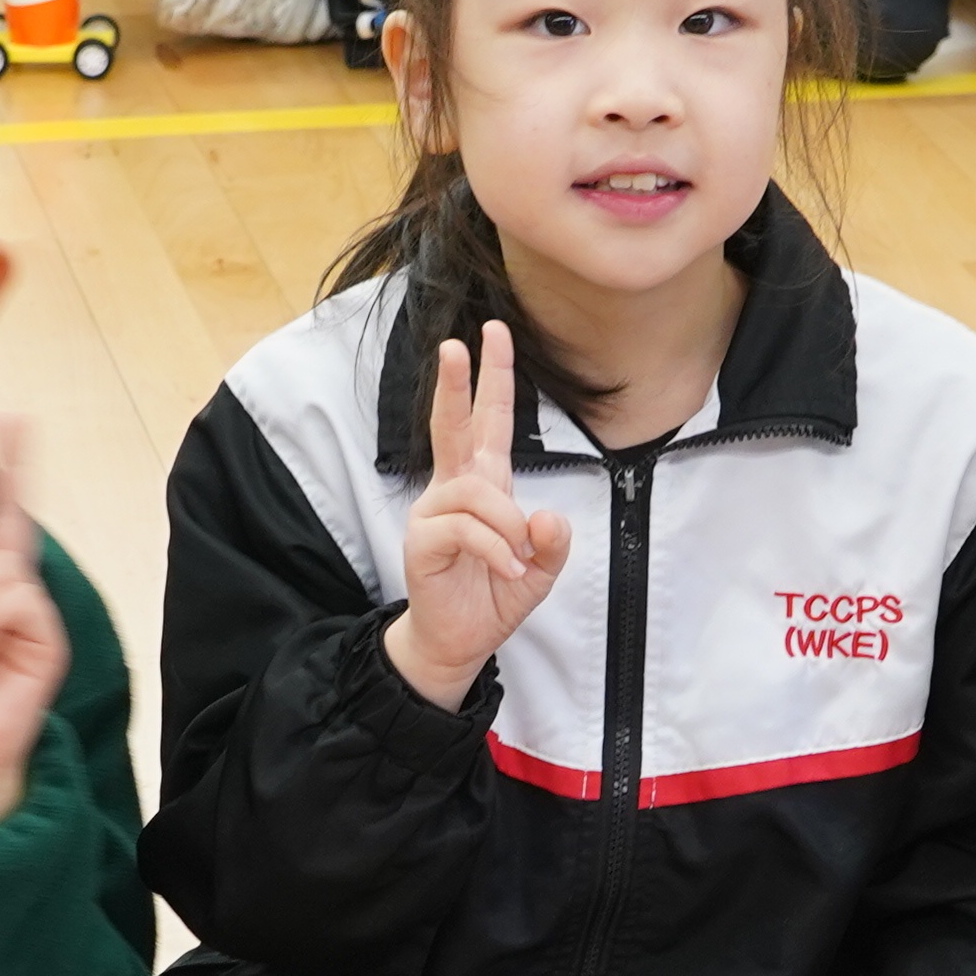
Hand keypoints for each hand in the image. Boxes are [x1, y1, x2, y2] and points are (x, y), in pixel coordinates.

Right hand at [388, 325, 569, 707]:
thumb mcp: (541, 570)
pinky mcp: (422, 540)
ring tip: (516, 560)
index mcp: (485, 483)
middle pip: (454, 425)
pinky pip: (466, 530)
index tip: (493, 333)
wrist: (459, 642)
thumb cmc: (493, 596)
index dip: (493, 378)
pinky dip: (494, 550)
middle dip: (457, 384)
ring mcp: (434, 512)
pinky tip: (506, 570)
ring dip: (506, 527)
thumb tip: (546, 516)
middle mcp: (455, 489)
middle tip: (456, 343)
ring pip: (477, 494)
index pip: (489, 420)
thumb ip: (553, 543)